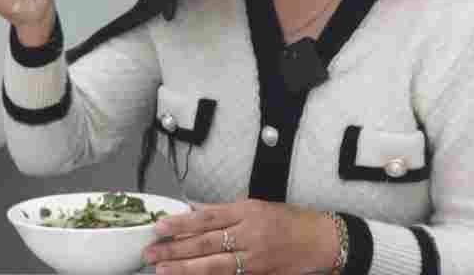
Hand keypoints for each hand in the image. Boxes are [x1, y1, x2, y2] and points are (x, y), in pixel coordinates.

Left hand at [144, 200, 341, 274]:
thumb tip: (192, 209)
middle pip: (206, 243)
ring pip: (215, 265)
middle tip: (150, 253)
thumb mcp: (255, 206)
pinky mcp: (261, 274)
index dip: (181, 223)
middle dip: (175, 249)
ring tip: (163, 270)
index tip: (158, 227)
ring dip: (186, 268)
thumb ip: (223, 210)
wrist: (324, 240)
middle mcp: (249, 234)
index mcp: (246, 212)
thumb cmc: (289, 220)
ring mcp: (256, 258)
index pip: (206, 218)